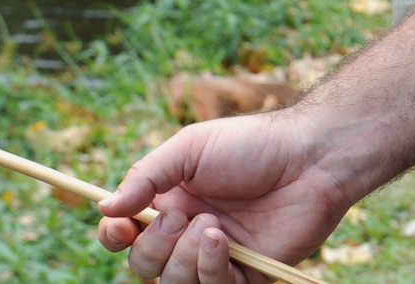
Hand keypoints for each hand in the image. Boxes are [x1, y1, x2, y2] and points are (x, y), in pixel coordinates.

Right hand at [97, 109, 352, 283]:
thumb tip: (103, 208)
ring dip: (185, 258)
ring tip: (213, 226)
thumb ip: (146, 177)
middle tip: (180, 218)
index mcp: (171, 202)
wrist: (311, 157)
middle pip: (144, 264)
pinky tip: (223, 240)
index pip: (126, 234)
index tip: (119, 227)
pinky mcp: (246, 275)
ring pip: (174, 282)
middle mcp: (188, 232)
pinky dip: (210, 268)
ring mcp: (217, 256)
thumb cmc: (253, 145)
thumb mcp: (190, 149)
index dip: (115, 236)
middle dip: (153, 247)